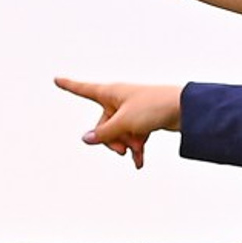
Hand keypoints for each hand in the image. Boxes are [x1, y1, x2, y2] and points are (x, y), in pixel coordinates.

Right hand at [56, 76, 181, 168]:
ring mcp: (132, 111)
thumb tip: (86, 139)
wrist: (185, 109)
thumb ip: (105, 133)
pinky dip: (136, 149)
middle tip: (122, 149)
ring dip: (126, 145)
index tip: (56, 79)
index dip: (69, 86)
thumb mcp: (124, 122)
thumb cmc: (154, 106)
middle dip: (111, 139)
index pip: (83, 89)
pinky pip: (134, 137)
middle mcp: (119, 100)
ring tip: (136, 152)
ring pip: (119, 133)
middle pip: (103, 124)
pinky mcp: (144, 120)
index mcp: (110, 93)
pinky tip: (139, 163)